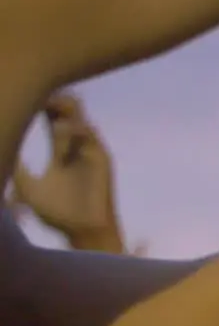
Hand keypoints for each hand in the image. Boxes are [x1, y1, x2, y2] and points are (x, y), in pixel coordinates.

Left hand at [12, 92, 120, 241]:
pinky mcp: (102, 159)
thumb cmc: (57, 214)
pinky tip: (62, 130)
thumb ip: (19, 170)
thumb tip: (6, 147)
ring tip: (51, 105)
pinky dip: (78, 130)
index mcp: (60, 152)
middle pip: (70, 114)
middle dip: (58, 101)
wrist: (83, 231)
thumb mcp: (29, 190)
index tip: (30, 95)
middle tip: (42, 94)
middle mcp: (77, 148)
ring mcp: (91, 152)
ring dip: (67, 112)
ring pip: (82, 120)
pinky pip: (92, 137)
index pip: (54, 120)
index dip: (45, 105)